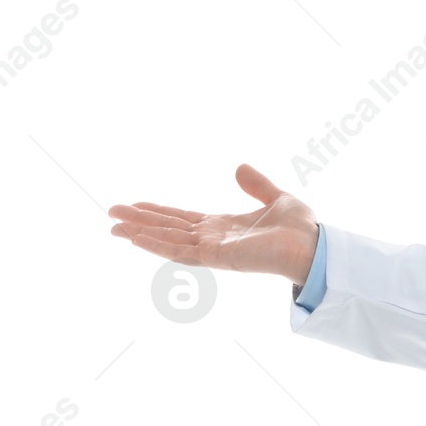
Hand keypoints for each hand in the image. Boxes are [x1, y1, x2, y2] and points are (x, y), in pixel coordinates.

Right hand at [108, 164, 319, 285]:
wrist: (315, 246)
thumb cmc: (301, 230)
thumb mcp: (276, 198)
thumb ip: (257, 185)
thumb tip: (240, 167)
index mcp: (224, 227)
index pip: (183, 218)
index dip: (159, 212)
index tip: (135, 205)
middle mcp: (214, 240)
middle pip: (168, 229)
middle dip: (140, 221)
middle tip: (110, 213)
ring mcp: (213, 250)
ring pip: (168, 240)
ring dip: (140, 233)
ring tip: (113, 226)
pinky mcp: (217, 258)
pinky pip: (181, 250)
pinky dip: (157, 245)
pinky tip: (136, 238)